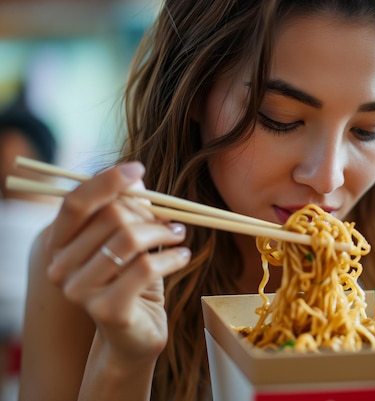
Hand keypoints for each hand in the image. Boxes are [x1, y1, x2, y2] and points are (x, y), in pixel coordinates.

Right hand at [45, 162, 190, 362]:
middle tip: (171, 221)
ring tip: (179, 236)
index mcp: (60, 245)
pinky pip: (146, 267)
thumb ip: (128, 211)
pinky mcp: (107, 309)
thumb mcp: (130, 242)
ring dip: (163, 232)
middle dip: (150, 214)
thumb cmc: (131, 283)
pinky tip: (183, 256)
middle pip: (111, 217)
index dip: (107, 181)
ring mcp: (79, 290)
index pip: (76, 202)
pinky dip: (172, 256)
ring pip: (130, 239)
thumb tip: (136, 176)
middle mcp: (60, 267)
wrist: (133, 337)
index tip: (137, 168)